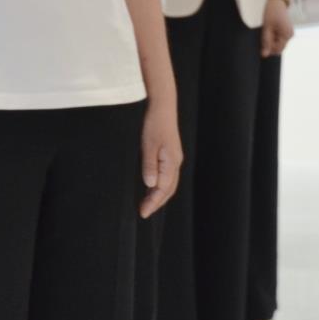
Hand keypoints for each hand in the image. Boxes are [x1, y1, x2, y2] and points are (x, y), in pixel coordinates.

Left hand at [138, 97, 181, 217]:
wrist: (162, 106)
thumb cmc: (154, 124)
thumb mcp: (148, 145)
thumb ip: (149, 166)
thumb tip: (150, 185)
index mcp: (171, 161)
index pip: (163, 188)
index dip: (153, 202)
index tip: (142, 213)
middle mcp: (176, 162)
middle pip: (169, 189)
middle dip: (157, 202)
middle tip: (143, 213)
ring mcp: (175, 158)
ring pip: (170, 183)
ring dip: (159, 196)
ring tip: (146, 204)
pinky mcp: (171, 155)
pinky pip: (168, 176)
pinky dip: (160, 186)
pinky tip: (151, 187)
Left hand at [261, 0, 294, 57]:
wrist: (277, 0)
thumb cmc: (271, 12)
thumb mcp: (267, 27)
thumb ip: (266, 42)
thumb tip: (264, 55)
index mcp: (286, 35)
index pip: (277, 50)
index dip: (268, 48)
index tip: (262, 39)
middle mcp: (290, 35)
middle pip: (278, 48)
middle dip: (270, 44)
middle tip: (265, 33)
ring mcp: (289, 33)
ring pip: (278, 44)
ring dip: (271, 40)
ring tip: (268, 30)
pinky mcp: (287, 31)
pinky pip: (279, 39)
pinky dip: (274, 36)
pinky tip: (271, 29)